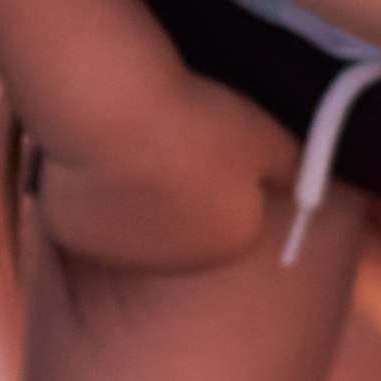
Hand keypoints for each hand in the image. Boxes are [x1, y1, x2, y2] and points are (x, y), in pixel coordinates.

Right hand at [32, 67, 297, 272]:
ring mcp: (125, 253)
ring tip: (133, 147)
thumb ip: (288, 165)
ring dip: (138, 200)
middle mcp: (181, 261)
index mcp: (234, 240)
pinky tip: (96, 158)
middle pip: (187, 228)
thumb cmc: (203, 126)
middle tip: (176, 145)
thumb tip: (304, 176)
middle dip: (185, 197)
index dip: (233, 180)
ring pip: (137, 225)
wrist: (121, 118)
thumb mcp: (268, 138)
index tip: (221, 146)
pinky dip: (93, 194)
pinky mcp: (76, 236)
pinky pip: (91, 214)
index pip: (242, 217)